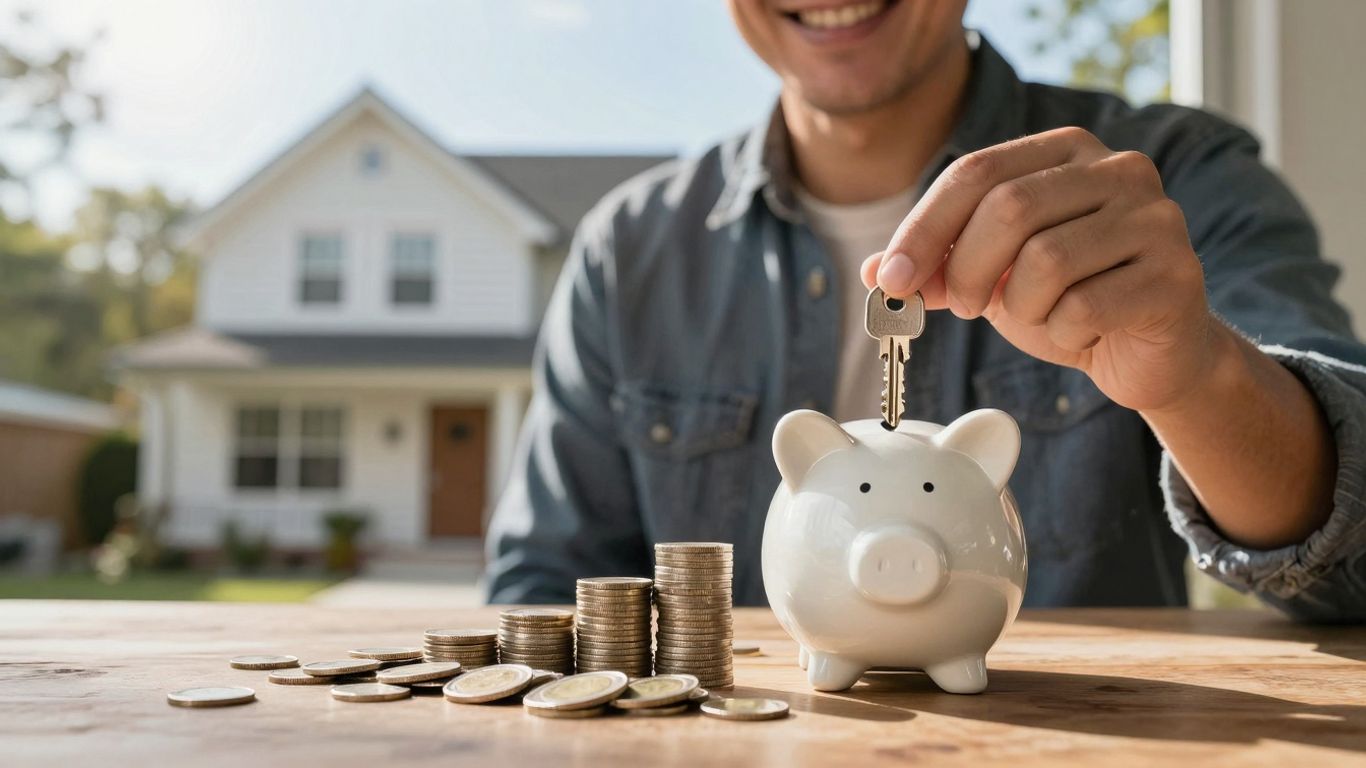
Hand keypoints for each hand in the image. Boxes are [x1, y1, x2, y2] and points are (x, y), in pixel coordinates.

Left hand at [861, 126, 1221, 413]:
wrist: (1150, 352)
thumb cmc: (1067, 301)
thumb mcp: (993, 278)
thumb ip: (938, 269)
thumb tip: (873, 273)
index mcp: (1067, 150)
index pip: (975, 172)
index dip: (923, 228)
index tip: (890, 279)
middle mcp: (1119, 169)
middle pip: (1008, 209)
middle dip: (968, 271)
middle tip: (968, 306)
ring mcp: (1154, 218)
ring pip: (1046, 260)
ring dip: (1021, 307)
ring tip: (1039, 316)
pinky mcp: (1175, 274)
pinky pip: (1085, 307)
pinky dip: (1062, 332)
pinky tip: (1080, 332)